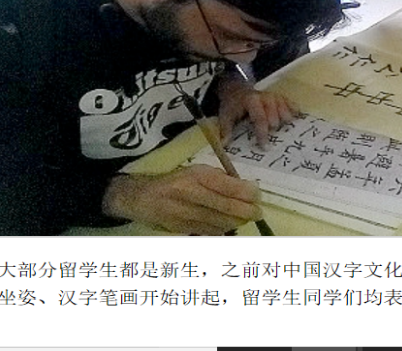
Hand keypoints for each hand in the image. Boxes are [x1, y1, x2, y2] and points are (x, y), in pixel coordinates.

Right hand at [102, 166, 261, 234]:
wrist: (143, 198)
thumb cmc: (176, 180)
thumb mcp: (198, 171)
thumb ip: (221, 179)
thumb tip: (247, 190)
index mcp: (196, 175)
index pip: (227, 185)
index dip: (246, 192)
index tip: (257, 194)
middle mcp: (190, 194)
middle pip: (226, 207)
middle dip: (247, 211)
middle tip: (258, 212)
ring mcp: (185, 214)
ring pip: (220, 222)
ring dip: (237, 221)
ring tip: (246, 217)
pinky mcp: (182, 229)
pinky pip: (210, 231)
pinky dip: (223, 228)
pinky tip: (229, 224)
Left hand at [216, 72, 297, 146]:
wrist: (237, 90)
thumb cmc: (232, 106)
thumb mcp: (225, 115)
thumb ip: (226, 129)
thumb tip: (225, 144)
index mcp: (251, 101)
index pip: (260, 118)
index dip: (263, 133)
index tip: (265, 146)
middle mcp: (264, 97)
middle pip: (274, 113)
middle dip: (274, 126)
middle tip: (273, 136)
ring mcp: (273, 96)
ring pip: (283, 107)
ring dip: (285, 118)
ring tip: (285, 127)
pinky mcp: (279, 97)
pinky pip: (289, 102)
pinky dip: (294, 109)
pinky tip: (298, 117)